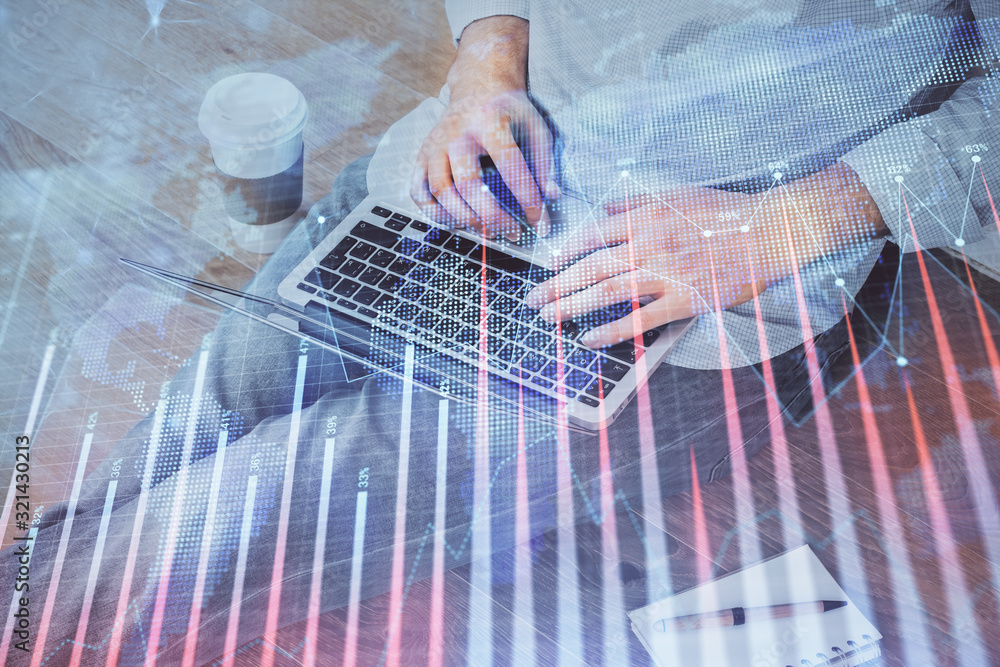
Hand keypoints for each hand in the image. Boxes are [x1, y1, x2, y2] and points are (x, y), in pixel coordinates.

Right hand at [409, 16, 558, 239]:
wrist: (477, 86)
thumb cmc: (509, 111)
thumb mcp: (536, 124)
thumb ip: (546, 160)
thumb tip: (552, 196)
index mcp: (489, 122)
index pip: (509, 166)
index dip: (526, 198)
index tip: (540, 221)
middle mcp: (457, 134)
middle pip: (468, 184)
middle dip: (493, 216)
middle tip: (513, 232)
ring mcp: (435, 145)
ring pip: (441, 192)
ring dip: (465, 220)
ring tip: (488, 232)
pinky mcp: (422, 155)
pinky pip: (418, 191)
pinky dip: (434, 213)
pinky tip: (457, 222)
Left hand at [525, 164, 886, 347]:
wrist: (768, 230)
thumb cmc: (725, 214)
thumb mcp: (676, 195)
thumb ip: (636, 204)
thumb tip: (604, 210)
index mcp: (646, 217)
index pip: (593, 234)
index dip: (565, 252)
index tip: (547, 265)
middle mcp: (648, 243)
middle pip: (590, 266)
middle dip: (555, 285)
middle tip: (532, 301)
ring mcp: (665, 273)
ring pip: (606, 291)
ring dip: (571, 306)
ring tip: (547, 318)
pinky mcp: (684, 299)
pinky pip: (639, 319)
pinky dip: (611, 330)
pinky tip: (588, 338)